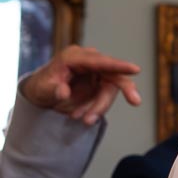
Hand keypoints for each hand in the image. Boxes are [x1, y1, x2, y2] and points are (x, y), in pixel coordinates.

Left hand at [20, 45, 142, 124]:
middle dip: (125, 88)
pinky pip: (106, 96)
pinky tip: (83, 115)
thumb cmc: (42, 87)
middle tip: (135, 102)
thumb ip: (53, 91)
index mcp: (74, 57)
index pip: (99, 60)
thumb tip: (64, 92)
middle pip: (113, 73)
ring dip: (101, 106)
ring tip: (84, 120)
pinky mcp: (100, 82)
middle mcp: (89, 61)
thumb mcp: (42, 90)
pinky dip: (98, 108)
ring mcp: (96, 71)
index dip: (118, 65)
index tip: (135, 69)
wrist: (42, 94)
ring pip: (111, 88)